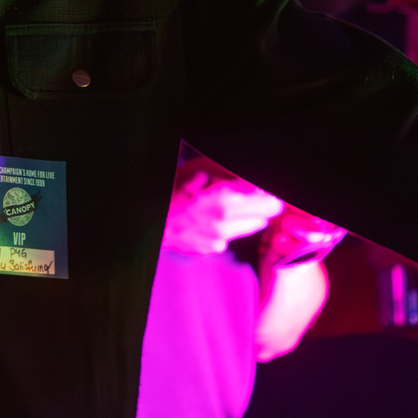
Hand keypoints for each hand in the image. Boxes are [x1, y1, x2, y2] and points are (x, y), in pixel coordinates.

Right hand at [162, 156, 284, 254]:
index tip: (263, 185)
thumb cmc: (171, 188)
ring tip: (230, 203)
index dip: (268, 189)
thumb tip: (252, 176)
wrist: (147, 221)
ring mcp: (220, 238)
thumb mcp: (199, 168)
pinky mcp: (213, 248)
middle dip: (266, 201)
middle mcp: (226, 221)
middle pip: (269, 213)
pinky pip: (233, 236)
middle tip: (255, 192)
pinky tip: (213, 217)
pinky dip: (230, 226)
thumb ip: (229, 170)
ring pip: (255, 225)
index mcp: (224, 198)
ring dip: (250, 214)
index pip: (270, 198)